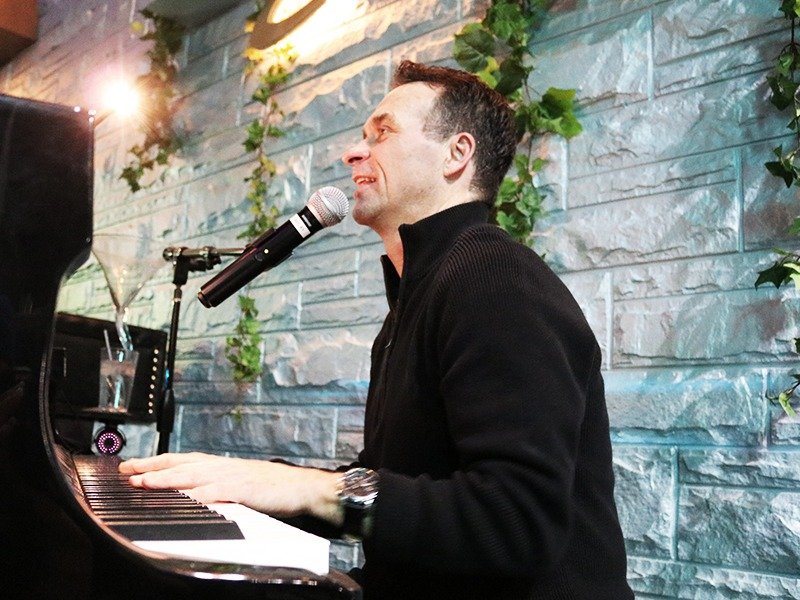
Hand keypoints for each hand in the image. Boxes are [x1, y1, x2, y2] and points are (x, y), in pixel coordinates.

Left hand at [119, 452, 343, 524]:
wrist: (301, 487)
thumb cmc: (269, 489)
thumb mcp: (236, 485)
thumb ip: (213, 487)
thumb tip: (187, 494)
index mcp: (218, 466)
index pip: (180, 460)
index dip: (154, 463)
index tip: (129, 467)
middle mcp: (221, 467)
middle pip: (180, 464)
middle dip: (152, 468)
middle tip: (127, 472)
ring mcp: (232, 477)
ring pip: (194, 475)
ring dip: (168, 478)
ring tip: (145, 482)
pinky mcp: (244, 490)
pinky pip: (218, 492)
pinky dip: (200, 495)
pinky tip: (185, 498)